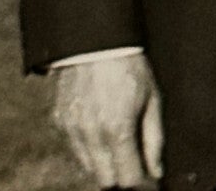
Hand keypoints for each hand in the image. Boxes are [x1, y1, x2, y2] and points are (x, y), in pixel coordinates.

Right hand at [53, 52, 163, 186]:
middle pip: (105, 181)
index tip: (148, 179)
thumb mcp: (152, 97)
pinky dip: (88, 149)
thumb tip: (156, 171)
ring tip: (118, 144)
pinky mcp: (59, 121)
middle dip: (121, 177)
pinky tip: (100, 131)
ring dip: (104, 165)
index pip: (127, 180)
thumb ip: (154, 138)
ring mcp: (72, 129)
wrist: (95, 38)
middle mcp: (91, 134)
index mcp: (117, 129)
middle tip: (133, 163)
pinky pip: (75, 149)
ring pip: (88, 168)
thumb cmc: (129, 65)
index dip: (140, 183)